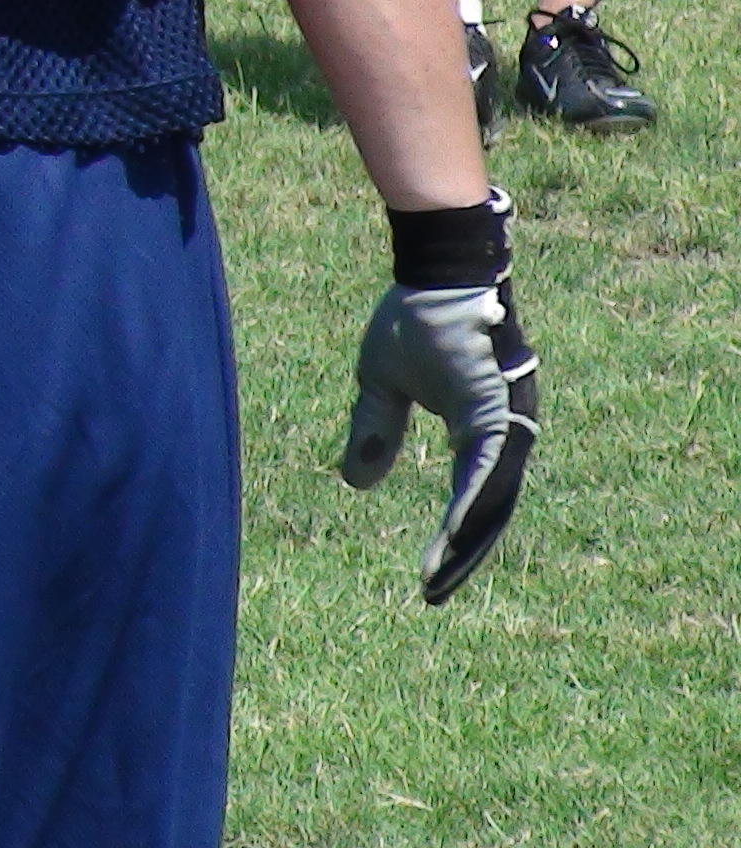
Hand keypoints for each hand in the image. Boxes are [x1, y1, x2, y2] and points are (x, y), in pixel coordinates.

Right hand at [340, 250, 539, 604]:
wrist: (437, 271)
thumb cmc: (415, 317)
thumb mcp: (383, 383)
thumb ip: (377, 430)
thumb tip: (358, 482)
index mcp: (480, 426)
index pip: (470, 495)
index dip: (452, 535)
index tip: (429, 573)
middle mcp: (505, 432)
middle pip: (487, 509)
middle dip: (462, 555)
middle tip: (435, 594)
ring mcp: (508, 424)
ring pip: (490, 499)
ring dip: (465, 543)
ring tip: (438, 578)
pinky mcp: (501, 414)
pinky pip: (486, 473)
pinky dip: (469, 508)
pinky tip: (452, 538)